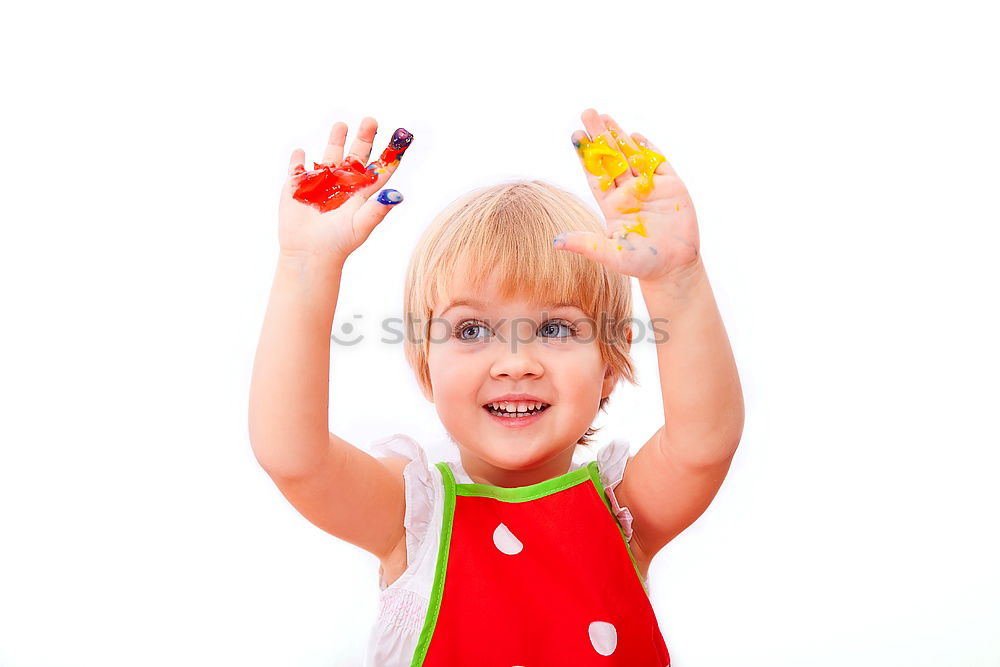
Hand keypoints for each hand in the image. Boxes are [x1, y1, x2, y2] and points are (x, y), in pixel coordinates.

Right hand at [278, 117, 411, 259]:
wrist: (309, 253)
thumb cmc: (339, 243)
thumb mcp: (361, 224)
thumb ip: (378, 208)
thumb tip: (398, 194)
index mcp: (361, 192)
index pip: (379, 169)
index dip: (391, 154)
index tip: (402, 136)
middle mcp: (343, 184)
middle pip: (356, 156)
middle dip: (364, 138)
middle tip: (371, 121)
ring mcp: (320, 183)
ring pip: (329, 155)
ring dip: (335, 140)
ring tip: (342, 125)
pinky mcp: (297, 185)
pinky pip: (297, 167)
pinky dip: (298, 159)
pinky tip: (301, 152)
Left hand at [554, 108, 699, 282]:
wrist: (674, 268)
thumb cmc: (641, 265)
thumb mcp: (611, 254)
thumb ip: (586, 245)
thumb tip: (555, 242)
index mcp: (612, 205)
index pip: (596, 174)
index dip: (586, 155)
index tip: (576, 135)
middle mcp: (628, 192)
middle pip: (612, 159)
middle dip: (600, 136)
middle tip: (588, 112)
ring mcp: (650, 188)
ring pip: (632, 156)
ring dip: (619, 136)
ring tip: (606, 116)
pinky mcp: (672, 187)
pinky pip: (658, 162)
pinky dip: (648, 148)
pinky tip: (636, 136)